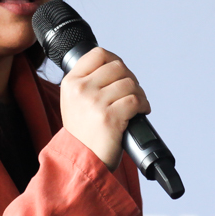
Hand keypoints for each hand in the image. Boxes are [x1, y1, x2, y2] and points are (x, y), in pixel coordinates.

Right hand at [59, 48, 149, 170]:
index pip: (98, 54)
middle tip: (132, 92)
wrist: (83, 161)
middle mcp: (81, 90)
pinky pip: (135, 100)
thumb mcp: (74, 103)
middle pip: (117, 66)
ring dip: (139, 93)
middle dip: (130, 78)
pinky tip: (141, 112)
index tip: (121, 72)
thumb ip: (87, 83)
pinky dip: (144, 105)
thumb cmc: (84, 134)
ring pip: (129, 83)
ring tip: (137, 104)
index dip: (115, 60)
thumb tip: (115, 67)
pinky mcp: (109, 117)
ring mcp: (94, 102)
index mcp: (71, 83)